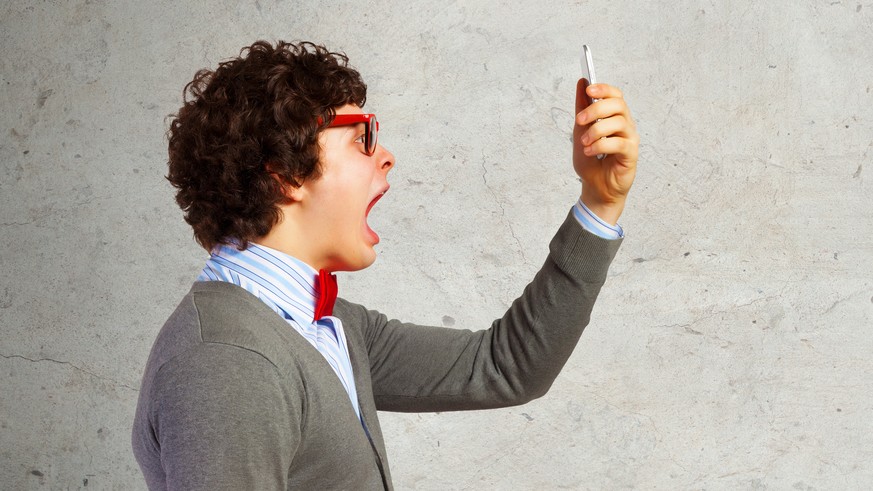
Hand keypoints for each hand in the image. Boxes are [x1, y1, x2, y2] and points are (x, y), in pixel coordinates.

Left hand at [573, 80, 638, 224]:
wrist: (595, 187)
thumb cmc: (591, 161)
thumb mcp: (580, 131)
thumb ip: (582, 108)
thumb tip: (582, 82)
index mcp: (615, 117)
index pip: (616, 95)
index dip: (604, 89)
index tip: (588, 89)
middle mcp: (626, 125)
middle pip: (618, 105)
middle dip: (596, 109)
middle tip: (579, 120)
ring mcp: (630, 139)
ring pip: (619, 122)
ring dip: (596, 130)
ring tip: (584, 142)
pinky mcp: (631, 154)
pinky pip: (619, 143)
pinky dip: (601, 145)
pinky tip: (590, 151)